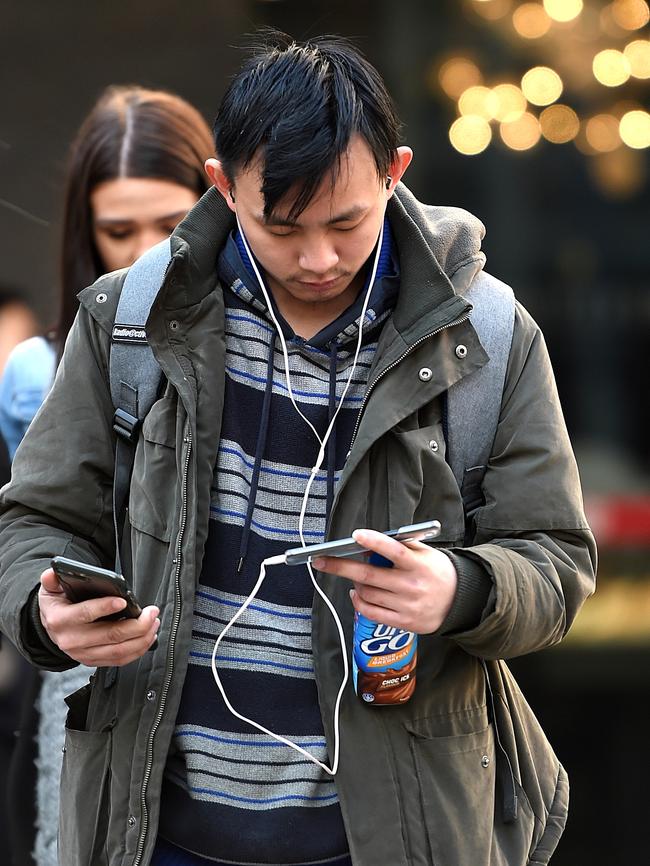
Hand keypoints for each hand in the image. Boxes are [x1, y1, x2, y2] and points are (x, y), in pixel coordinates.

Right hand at [38, 568, 159, 666]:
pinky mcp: (93, 661)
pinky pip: (119, 660)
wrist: (52, 628)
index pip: (86, 613)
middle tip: (151, 611)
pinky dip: (138, 650)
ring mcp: (84, 654)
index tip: (123, 601)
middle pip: (110, 635)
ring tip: (153, 622)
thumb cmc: (57, 606)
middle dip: (137, 624)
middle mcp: (72, 640)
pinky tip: (148, 637)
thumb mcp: (51, 590)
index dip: (105, 607)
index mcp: (61, 620)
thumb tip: (52, 572)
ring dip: (142, 637)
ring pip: (119, 650)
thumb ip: (52, 580)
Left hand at [313, 528, 457, 633]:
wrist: (460, 601)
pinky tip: (356, 593)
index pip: (394, 550)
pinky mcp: (403, 622)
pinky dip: (358, 602)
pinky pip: (371, 612)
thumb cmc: (437, 572)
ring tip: (354, 576)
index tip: (356, 535)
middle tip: (320, 560)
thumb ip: (402, 547)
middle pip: (368, 575)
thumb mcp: (427, 554)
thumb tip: (370, 542)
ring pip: (366, 593)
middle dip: (340, 567)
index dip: (374, 542)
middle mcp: (412, 586)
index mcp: (419, 564)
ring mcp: (407, 606)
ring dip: (354, 583)